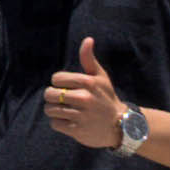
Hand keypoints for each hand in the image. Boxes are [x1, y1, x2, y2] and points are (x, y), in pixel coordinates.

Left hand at [43, 34, 133, 154]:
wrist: (119, 125)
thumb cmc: (106, 97)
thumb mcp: (100, 77)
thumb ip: (89, 59)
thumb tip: (88, 39)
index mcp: (88, 82)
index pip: (56, 79)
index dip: (58, 83)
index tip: (67, 87)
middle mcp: (84, 98)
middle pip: (49, 94)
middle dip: (52, 97)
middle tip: (61, 100)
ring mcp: (81, 115)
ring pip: (50, 110)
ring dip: (53, 110)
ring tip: (64, 110)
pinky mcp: (77, 130)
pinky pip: (55, 124)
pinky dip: (58, 123)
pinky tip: (68, 121)